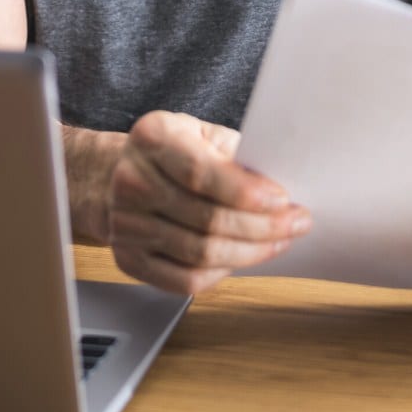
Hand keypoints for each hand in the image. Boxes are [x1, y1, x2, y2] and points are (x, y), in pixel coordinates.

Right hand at [107, 111, 310, 294]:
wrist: (115, 172)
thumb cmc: (172, 149)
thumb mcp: (201, 131)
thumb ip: (233, 152)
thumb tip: (277, 185)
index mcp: (153, 137)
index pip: (201, 173)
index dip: (246, 192)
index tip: (283, 199)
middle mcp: (132, 181)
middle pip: (206, 219)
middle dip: (261, 226)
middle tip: (296, 223)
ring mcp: (125, 225)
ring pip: (199, 253)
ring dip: (250, 252)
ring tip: (279, 241)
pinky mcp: (128, 258)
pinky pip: (183, 280)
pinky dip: (221, 273)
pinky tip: (244, 258)